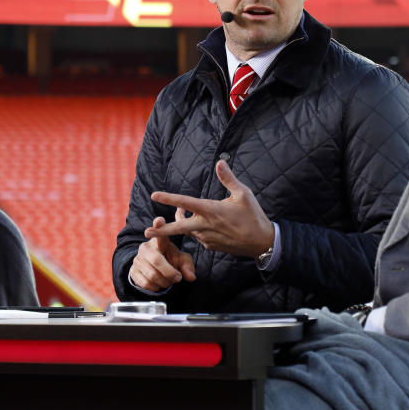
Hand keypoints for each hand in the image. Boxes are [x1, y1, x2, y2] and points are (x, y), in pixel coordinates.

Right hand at [128, 215, 196, 291]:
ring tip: (169, 281)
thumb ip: (188, 266)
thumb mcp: (181, 260)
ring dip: (165, 282)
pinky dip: (156, 287)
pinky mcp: (133, 271)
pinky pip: (146, 283)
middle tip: (178, 278)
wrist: (154, 269)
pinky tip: (159, 284)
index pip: (159, 232)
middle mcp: (146, 247)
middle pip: (157, 260)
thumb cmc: (170, 260)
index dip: (158, 226)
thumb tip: (191, 277)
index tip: (159, 220)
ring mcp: (138, 259)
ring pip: (152, 275)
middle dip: (170, 273)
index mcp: (159, 241)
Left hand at [147, 159, 274, 258]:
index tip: (154, 195)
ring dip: (183, 222)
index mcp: (211, 210)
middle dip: (161, 231)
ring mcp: (207, 238)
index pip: (185, 202)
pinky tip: (207, 224)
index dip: (169, 198)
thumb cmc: (253, 215)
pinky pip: (199, 236)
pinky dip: (197, 229)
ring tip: (182, 212)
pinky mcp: (211, 246)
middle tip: (146, 232)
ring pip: (188, 230)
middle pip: (178, 229)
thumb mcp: (243, 194)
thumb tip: (219, 162)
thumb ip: (228, 178)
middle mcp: (206, 226)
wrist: (262, 242)